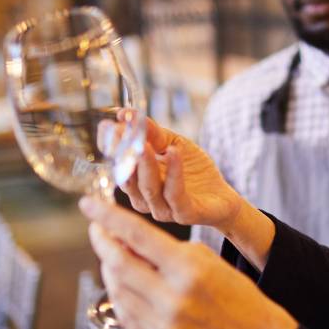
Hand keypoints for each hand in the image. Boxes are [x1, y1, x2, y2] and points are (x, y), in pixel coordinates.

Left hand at [80, 195, 296, 328]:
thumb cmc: (229, 289)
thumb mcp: (203, 257)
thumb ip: (162, 249)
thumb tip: (121, 241)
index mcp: (188, 269)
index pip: (137, 236)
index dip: (108, 217)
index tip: (88, 204)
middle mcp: (173, 299)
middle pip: (118, 265)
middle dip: (102, 243)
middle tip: (97, 230)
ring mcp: (163, 326)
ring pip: (117, 290)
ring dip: (111, 269)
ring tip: (117, 257)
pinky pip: (125, 315)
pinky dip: (121, 295)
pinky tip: (127, 284)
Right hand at [108, 118, 241, 230]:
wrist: (222, 196)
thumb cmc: (194, 171)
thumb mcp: (173, 144)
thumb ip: (151, 133)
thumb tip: (127, 114)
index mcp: (137, 183)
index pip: (118, 165)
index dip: (110, 147)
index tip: (107, 126)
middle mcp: (144, 199)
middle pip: (128, 178)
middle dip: (124, 154)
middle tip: (120, 132)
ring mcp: (162, 209)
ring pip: (148, 187)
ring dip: (146, 165)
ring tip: (145, 145)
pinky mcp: (183, 214)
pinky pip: (175, 193)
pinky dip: (173, 172)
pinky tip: (173, 153)